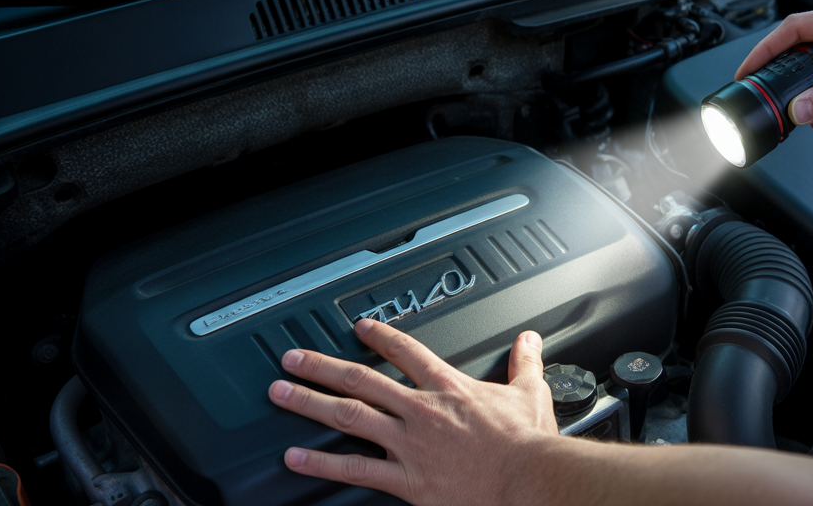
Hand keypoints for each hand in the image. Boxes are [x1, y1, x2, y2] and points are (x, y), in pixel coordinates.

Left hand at [268, 318, 559, 505]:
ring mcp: (410, 444)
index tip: (360, 329)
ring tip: (281, 393)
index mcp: (450, 388)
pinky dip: (321, 464)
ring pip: (349, 416)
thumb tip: (529, 341)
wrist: (529, 482)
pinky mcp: (407, 480)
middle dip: (321, 366)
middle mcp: (422, 411)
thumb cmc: (529, 446)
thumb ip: (525, 364)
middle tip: (293, 359)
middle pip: (361, 380)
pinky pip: (355, 469)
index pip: (406, 352)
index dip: (380, 337)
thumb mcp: (531, 393)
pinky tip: (296, 458)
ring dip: (310, 402)